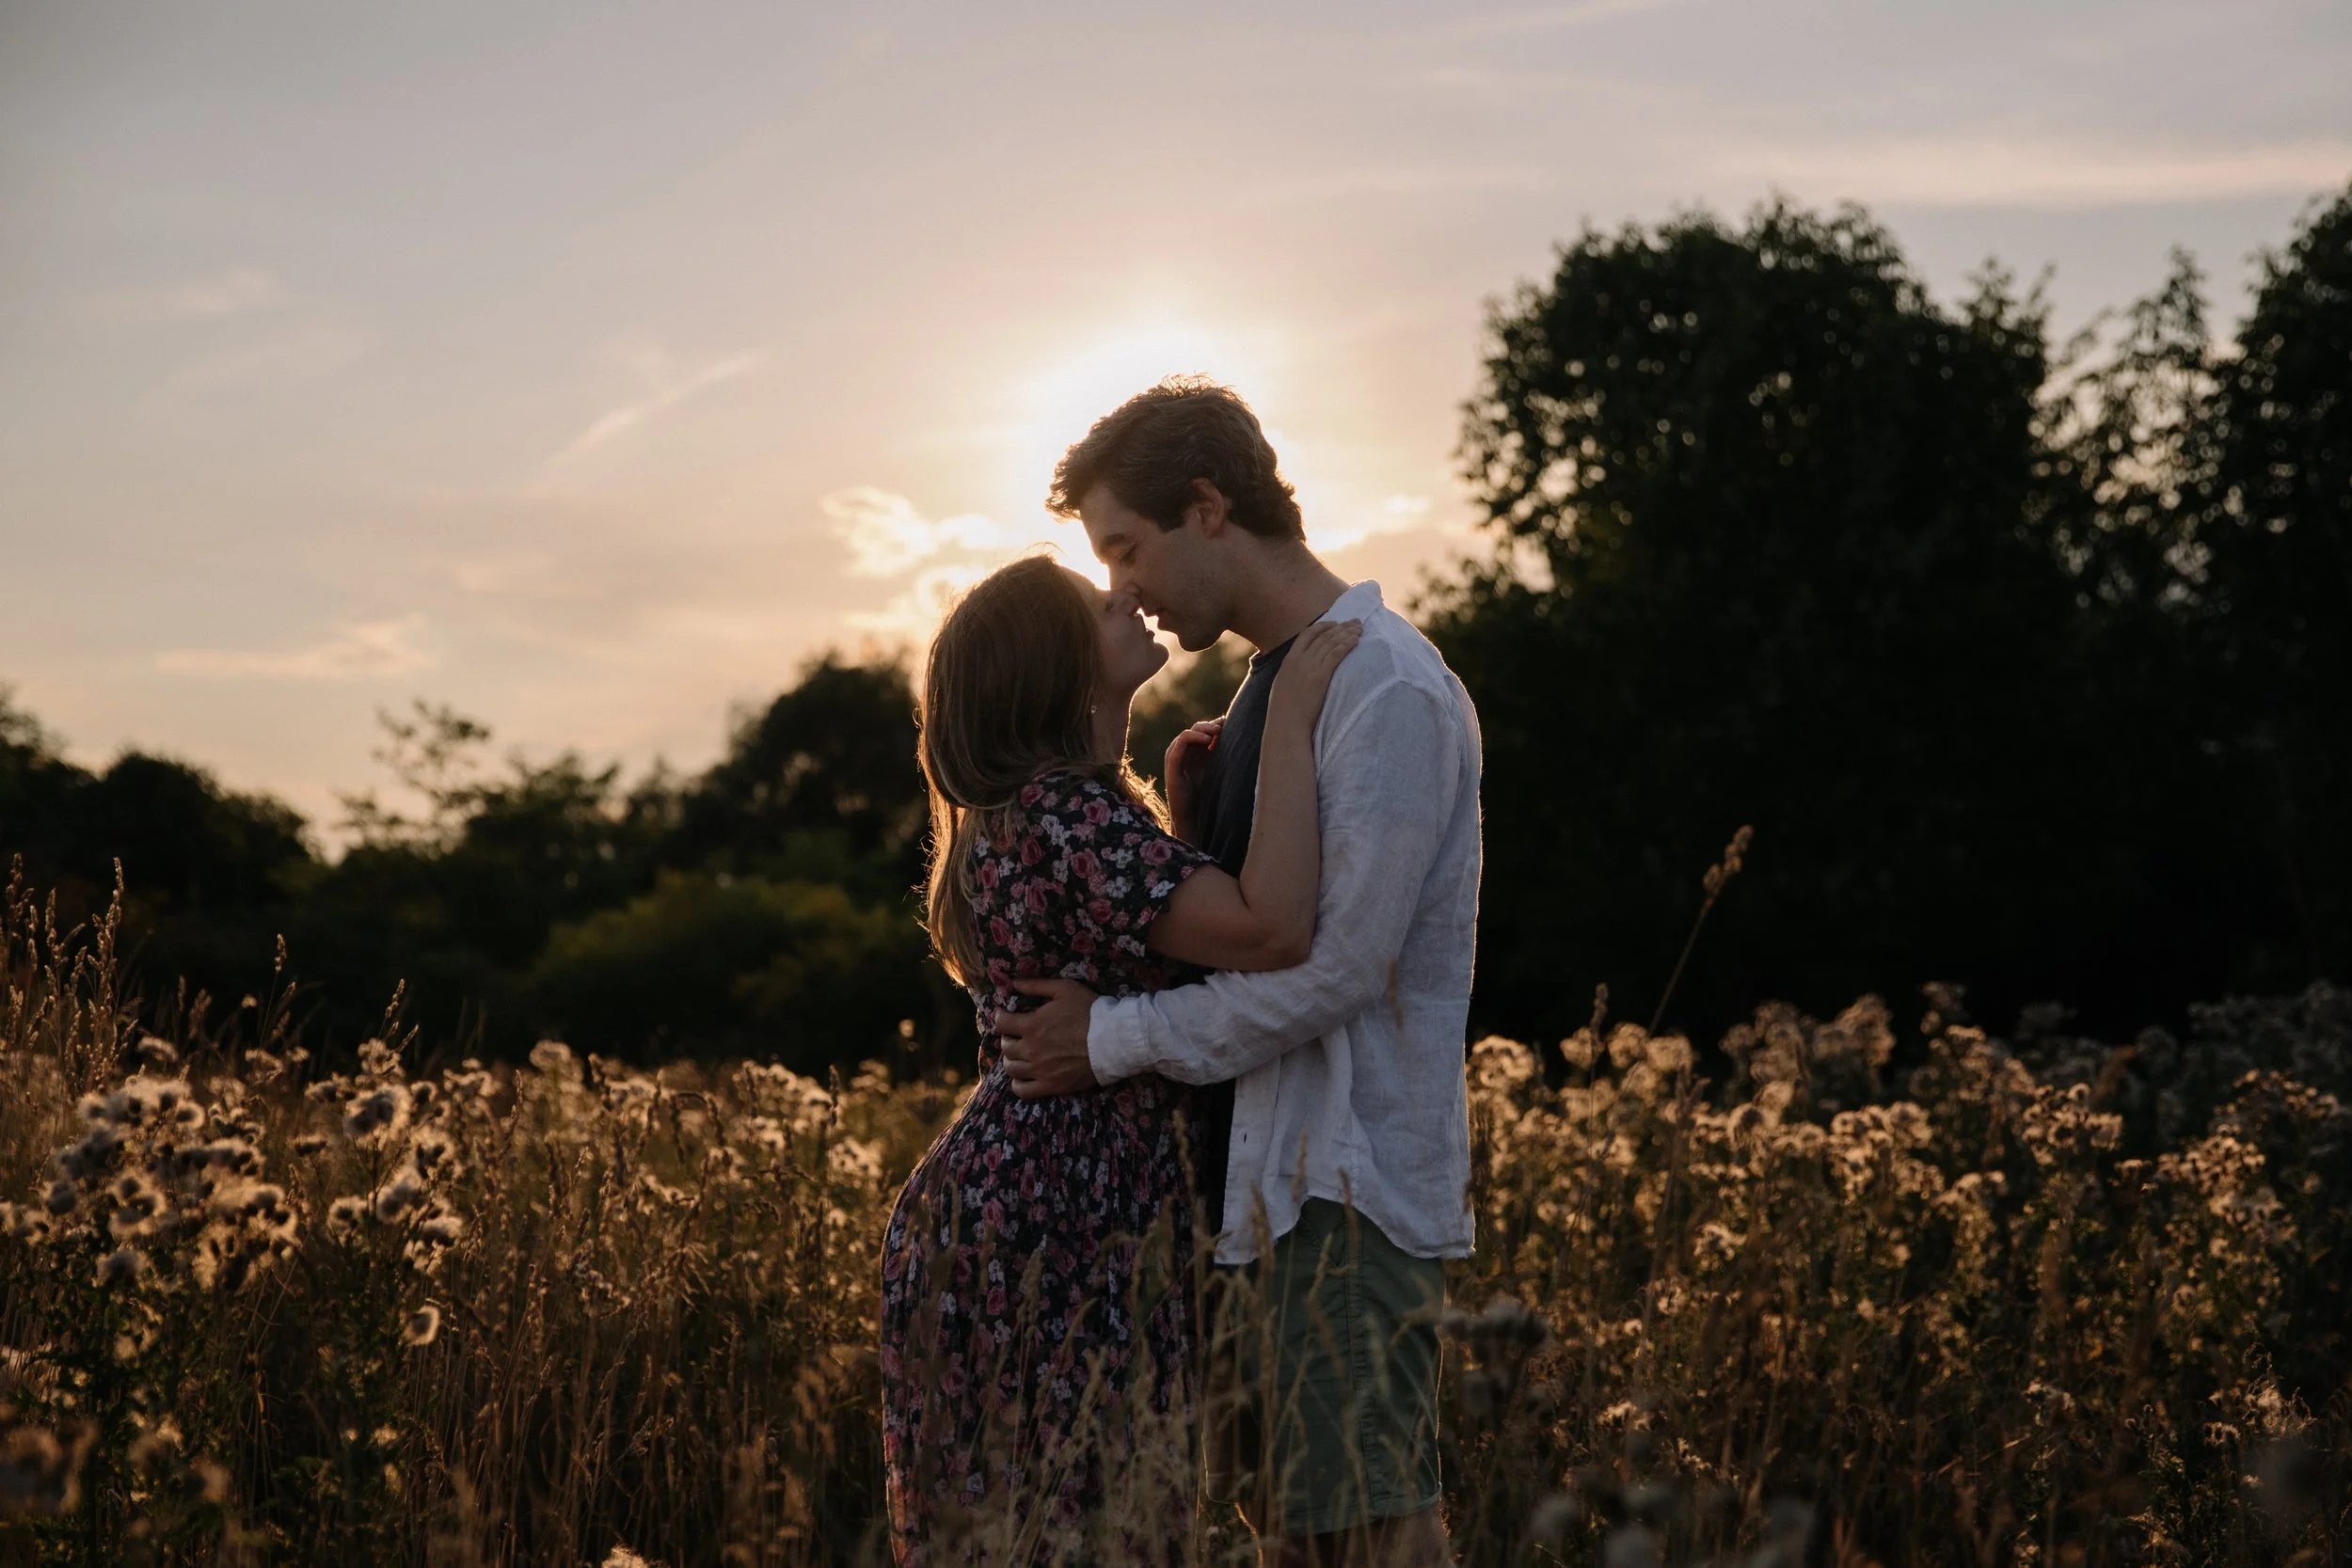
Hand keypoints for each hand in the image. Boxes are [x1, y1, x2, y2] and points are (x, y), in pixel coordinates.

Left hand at [996, 978, 1100, 1097]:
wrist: (1113, 1040)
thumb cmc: (1090, 1011)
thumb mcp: (1064, 989)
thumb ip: (1036, 985)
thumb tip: (1013, 983)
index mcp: (1031, 1025)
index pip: (1001, 1023)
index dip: (1000, 1017)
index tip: (1004, 1015)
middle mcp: (1031, 1050)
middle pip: (1005, 1047)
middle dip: (1007, 1038)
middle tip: (1016, 1034)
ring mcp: (1040, 1070)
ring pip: (1011, 1068)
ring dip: (1011, 1059)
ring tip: (1020, 1054)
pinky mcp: (1051, 1086)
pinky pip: (1022, 1090)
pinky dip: (1018, 1083)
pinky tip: (1024, 1076)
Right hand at [1163, 717, 1223, 840]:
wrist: (1193, 814)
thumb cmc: (1207, 793)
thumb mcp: (1219, 770)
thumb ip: (1225, 755)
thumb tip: (1243, 739)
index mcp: (1195, 750)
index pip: (1204, 729)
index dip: (1216, 724)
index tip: (1231, 723)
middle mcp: (1184, 751)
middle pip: (1197, 728)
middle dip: (1211, 725)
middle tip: (1224, 726)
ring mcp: (1176, 756)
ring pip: (1187, 733)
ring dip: (1202, 730)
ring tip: (1217, 732)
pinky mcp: (1172, 764)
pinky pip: (1179, 745)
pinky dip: (1192, 738)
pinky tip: (1207, 741)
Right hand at [1264, 618, 1362, 738]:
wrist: (1286, 724)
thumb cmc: (1284, 713)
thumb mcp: (1283, 687)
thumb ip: (1292, 675)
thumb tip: (1300, 674)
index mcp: (1289, 660)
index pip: (1306, 635)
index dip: (1322, 627)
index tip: (1334, 623)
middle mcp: (1299, 659)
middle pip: (1323, 636)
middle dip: (1341, 627)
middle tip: (1354, 621)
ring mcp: (1310, 666)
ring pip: (1331, 642)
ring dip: (1347, 633)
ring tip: (1360, 628)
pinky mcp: (1321, 675)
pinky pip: (1337, 653)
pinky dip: (1347, 644)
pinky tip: (1356, 639)